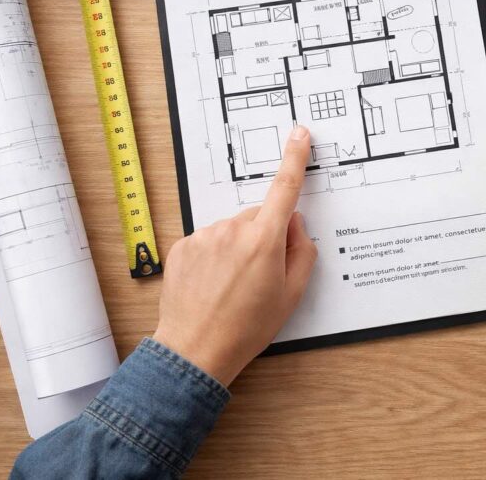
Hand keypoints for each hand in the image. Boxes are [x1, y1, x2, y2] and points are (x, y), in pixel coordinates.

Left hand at [153, 126, 316, 384]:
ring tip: (232, 286)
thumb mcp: (292, 294)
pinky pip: (208, 241)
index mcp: (265, 241)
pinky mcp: (183, 246)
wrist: (195, 350)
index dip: (295, 159)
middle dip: (265, 236)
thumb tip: (295, 225)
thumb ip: (303, 252)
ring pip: (233, 230)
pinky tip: (213, 284)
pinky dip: (214, 256)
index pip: (285, 189)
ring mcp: (204, 237)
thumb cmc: (247, 328)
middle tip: (261, 275)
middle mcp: (233, 230)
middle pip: (259, 218)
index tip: (300, 135)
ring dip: (237, 248)